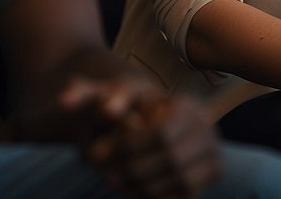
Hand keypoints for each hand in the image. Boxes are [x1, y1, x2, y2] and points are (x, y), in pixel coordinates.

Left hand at [59, 76, 220, 198]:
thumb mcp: (101, 94)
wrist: (153, 120)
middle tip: (108, 178)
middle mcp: (206, 124)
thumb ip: (83, 92)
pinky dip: (159, 196)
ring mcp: (214, 149)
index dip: (127, 149)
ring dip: (145, 188)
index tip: (97, 154)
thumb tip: (66, 102)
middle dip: (135, 171)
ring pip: (181, 181)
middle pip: (171, 160)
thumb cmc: (122, 108)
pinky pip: (187, 194)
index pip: (160, 134)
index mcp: (184, 104)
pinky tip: (136, 192)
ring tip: (118, 186)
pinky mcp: (213, 171)